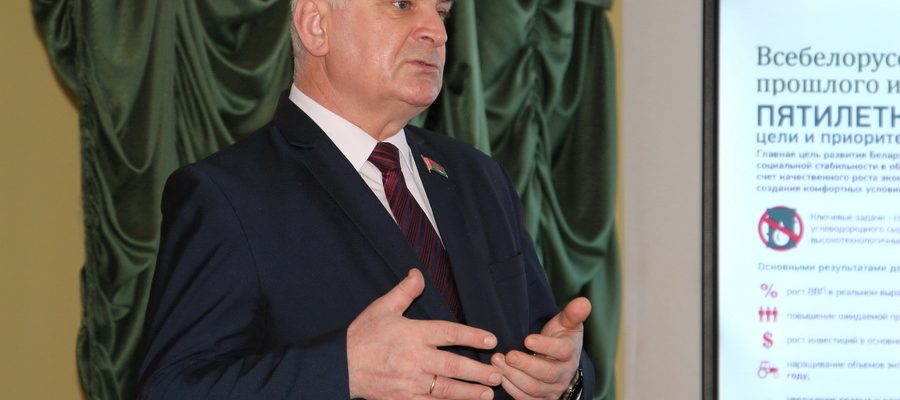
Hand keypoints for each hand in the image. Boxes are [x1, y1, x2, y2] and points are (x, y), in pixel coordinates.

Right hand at [347, 269, 502, 398]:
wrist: (341, 366)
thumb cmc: (363, 336)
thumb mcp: (382, 308)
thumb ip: (404, 292)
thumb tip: (418, 274)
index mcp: (413, 334)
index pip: (449, 333)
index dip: (472, 336)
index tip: (491, 340)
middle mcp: (415, 359)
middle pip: (454, 365)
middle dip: (479, 370)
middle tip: (498, 372)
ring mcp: (411, 382)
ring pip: (446, 389)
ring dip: (470, 392)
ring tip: (488, 392)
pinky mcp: (404, 398)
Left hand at [491, 297, 590, 399]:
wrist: (559, 362)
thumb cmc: (560, 338)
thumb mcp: (567, 324)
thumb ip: (572, 313)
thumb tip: (584, 301)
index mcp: (570, 353)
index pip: (562, 351)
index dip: (545, 346)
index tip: (527, 339)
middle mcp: (563, 374)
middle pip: (546, 373)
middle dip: (524, 364)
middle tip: (507, 355)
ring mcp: (553, 389)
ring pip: (534, 388)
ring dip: (514, 376)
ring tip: (498, 362)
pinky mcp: (542, 399)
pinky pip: (526, 399)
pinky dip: (512, 389)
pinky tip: (501, 376)